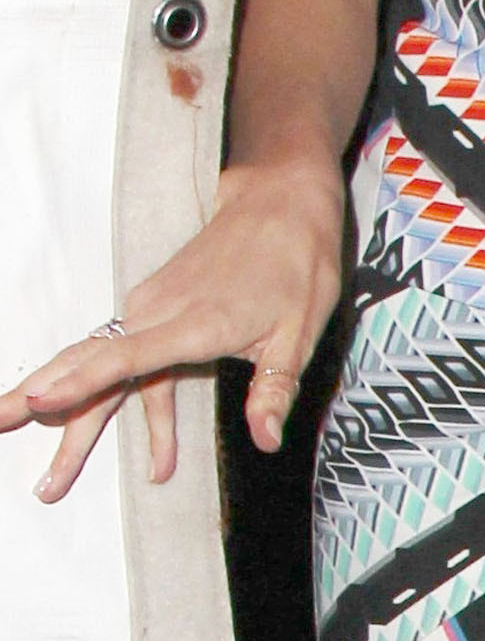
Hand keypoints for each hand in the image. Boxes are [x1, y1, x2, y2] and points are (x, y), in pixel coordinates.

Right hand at [0, 155, 347, 499]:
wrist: (279, 201)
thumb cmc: (297, 264)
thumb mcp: (300, 332)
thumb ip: (274, 388)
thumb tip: (266, 440)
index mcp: (196, 324)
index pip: (128, 360)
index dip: (82, 384)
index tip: (38, 401)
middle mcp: (160, 314)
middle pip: (92, 365)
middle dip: (43, 402)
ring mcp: (150, 307)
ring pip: (95, 361)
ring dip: (61, 402)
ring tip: (19, 438)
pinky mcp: (152, 306)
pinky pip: (122, 357)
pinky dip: (104, 393)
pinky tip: (118, 438)